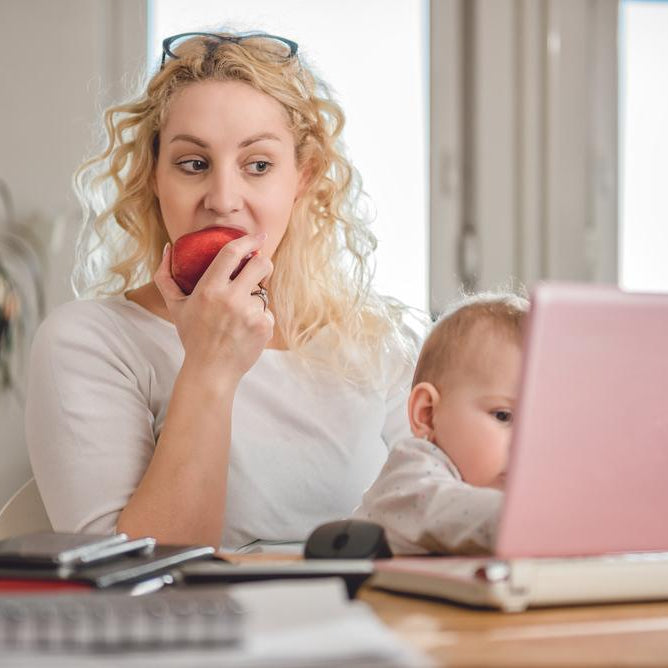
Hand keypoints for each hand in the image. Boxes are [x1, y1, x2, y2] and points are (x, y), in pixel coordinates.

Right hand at [154, 232, 273, 384]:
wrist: (211, 371)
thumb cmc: (192, 336)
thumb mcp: (175, 306)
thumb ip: (166, 276)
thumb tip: (168, 247)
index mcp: (209, 289)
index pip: (233, 253)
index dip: (248, 240)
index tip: (258, 236)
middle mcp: (231, 299)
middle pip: (261, 265)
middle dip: (263, 262)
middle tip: (260, 266)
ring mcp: (250, 313)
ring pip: (262, 292)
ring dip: (255, 298)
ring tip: (238, 317)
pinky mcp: (264, 326)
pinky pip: (267, 312)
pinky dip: (259, 318)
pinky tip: (245, 331)